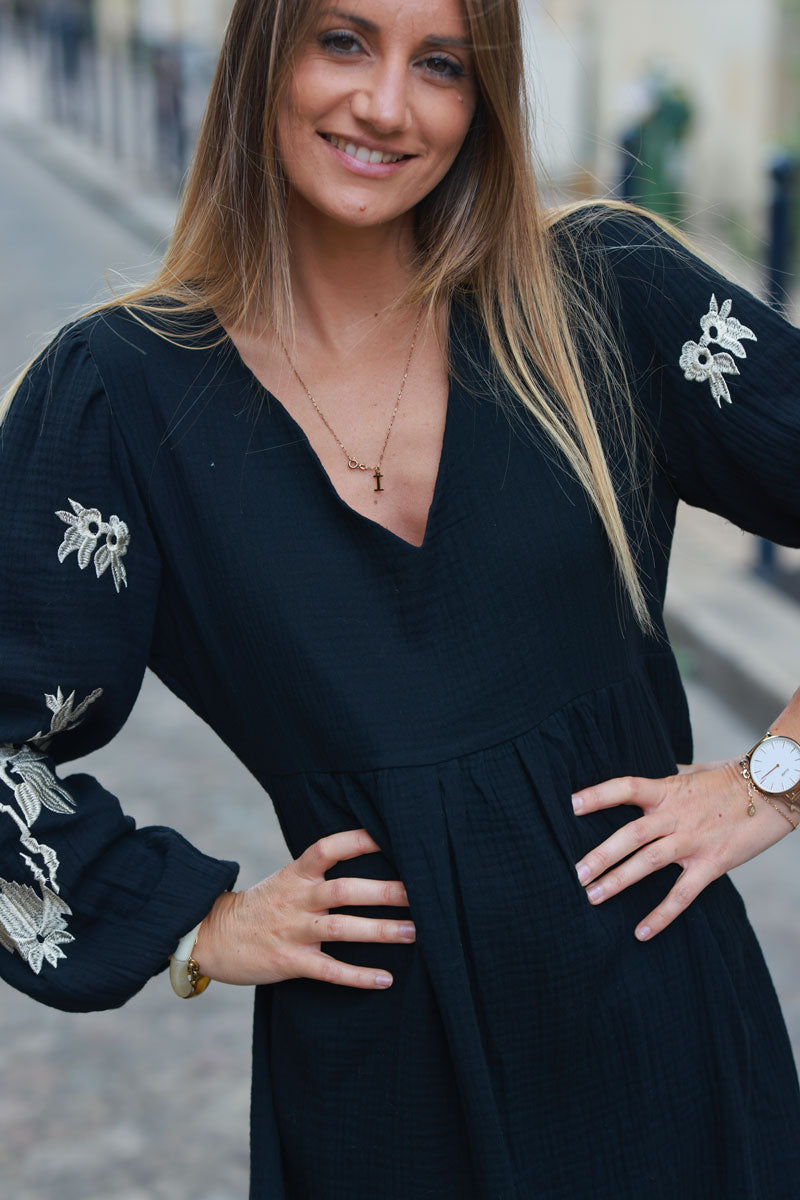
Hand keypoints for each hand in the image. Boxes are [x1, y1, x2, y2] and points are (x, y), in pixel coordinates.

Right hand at [194, 828, 413, 989]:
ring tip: (413, 932)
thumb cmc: (262, 906)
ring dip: (380, 931)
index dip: (357, 840)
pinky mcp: (291, 962)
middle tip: (421, 891)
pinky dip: (359, 977)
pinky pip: (331, 971)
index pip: (327, 849)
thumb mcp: (286, 880)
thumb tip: (368, 858)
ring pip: (343, 930)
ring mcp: (294, 932)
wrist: (214, 937)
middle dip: (384, 891)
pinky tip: (385, 979)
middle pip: (345, 890)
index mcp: (296, 875)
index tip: (389, 835)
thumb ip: (319, 873)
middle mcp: (298, 900)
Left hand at [572, 758, 794, 940]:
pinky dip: (661, 915)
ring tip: (592, 896)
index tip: (571, 805)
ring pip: (648, 862)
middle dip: (600, 855)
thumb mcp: (692, 774)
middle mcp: (675, 815)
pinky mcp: (712, 863)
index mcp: (667, 790)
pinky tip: (641, 932)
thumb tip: (643, 787)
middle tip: (575, 874)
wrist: (772, 789)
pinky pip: (682, 894)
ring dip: (618, 880)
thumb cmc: (730, 779)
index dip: (597, 795)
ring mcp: (693, 840)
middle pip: (630, 834)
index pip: (624, 787)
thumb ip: (665, 783)